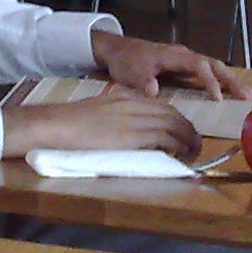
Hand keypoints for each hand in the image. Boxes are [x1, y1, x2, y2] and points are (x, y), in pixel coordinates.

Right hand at [4, 88, 198, 160]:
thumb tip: (130, 134)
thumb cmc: (70, 124)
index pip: (161, 106)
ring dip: (188, 138)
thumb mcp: (99, 114)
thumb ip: (118, 119)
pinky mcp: (132, 135)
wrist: (56, 125)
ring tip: (193, 151)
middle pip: (171, 113)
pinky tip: (180, 155)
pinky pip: (164, 137)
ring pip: (173, 124)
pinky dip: (177, 146)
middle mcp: (132, 104)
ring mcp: (133, 118)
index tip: (183, 132)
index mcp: (123, 98)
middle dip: (188, 129)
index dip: (177, 120)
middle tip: (194, 143)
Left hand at [91, 28, 251, 100]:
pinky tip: (228, 91)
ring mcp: (184, 59)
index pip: (199, 66)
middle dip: (230, 79)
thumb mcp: (131, 72)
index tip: (219, 98)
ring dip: (228, 79)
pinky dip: (219, 80)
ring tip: (246, 94)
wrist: (117, 50)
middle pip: (213, 64)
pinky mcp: (182, 66)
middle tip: (247, 95)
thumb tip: (154, 91)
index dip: (210, 81)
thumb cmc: (126, 61)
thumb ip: (143, 81)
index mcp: (173, 55)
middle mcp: (183, 55)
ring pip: (212, 66)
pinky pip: (205, 71)